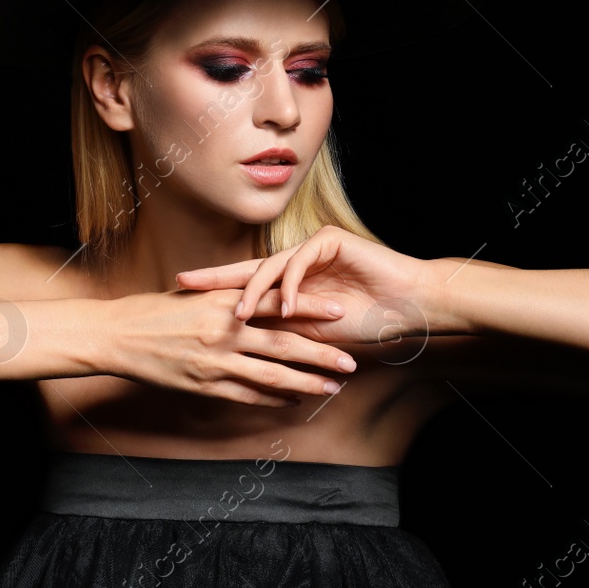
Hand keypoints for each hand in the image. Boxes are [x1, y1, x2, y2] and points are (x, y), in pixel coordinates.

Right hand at [103, 287, 357, 407]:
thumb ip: (226, 298)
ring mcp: (215, 362)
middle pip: (283, 346)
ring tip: (331, 389)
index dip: (310, 309)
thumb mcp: (192, 295)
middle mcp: (224, 331)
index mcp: (223, 302)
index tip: (339, 313)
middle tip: (350, 362)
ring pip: (271, 376)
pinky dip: (273, 400)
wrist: (114, 335)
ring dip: (305, 384)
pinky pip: (247, 396)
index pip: (276, 303)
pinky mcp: (204, 385)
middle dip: (321, 355)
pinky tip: (292, 401)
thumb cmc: (151, 311)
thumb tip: (255, 299)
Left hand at [175, 226, 430, 346]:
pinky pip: (301, 262)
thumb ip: (278, 331)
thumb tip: (235, 347)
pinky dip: (293, 287)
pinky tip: (287, 308)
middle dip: (214, 277)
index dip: (215, 291)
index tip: (182, 298)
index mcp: (290, 281)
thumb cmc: (364, 323)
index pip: (245, 285)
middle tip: (183, 283)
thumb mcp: (310, 333)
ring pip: (271, 266)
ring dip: (255, 293)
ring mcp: (311, 247)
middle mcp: (295, 260)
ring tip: (240, 317)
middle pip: (247, 268)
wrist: (405, 306)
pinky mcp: (329, 240)